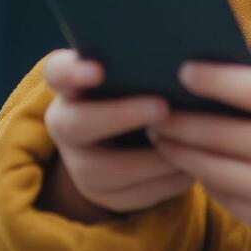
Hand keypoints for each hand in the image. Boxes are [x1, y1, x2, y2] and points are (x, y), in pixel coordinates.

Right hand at [39, 49, 194, 218]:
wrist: (133, 135)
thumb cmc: (145, 85)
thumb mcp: (142, 70)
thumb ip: (150, 60)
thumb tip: (191, 54)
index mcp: (72, 82)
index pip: (59, 71)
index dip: (72, 72)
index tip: (97, 70)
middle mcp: (66, 122)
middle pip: (78, 123)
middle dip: (120, 116)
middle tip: (162, 108)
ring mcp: (79, 162)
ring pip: (104, 169)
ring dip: (150, 159)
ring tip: (188, 142)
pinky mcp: (102, 194)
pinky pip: (130, 196)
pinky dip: (164, 183)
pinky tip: (192, 167)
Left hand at [146, 26, 250, 250]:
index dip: (215, 78)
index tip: (184, 69)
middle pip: (224, 133)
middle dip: (182, 119)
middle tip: (155, 106)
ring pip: (216, 170)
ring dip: (181, 151)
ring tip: (160, 134)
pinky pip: (226, 198)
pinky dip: (203, 180)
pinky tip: (190, 163)